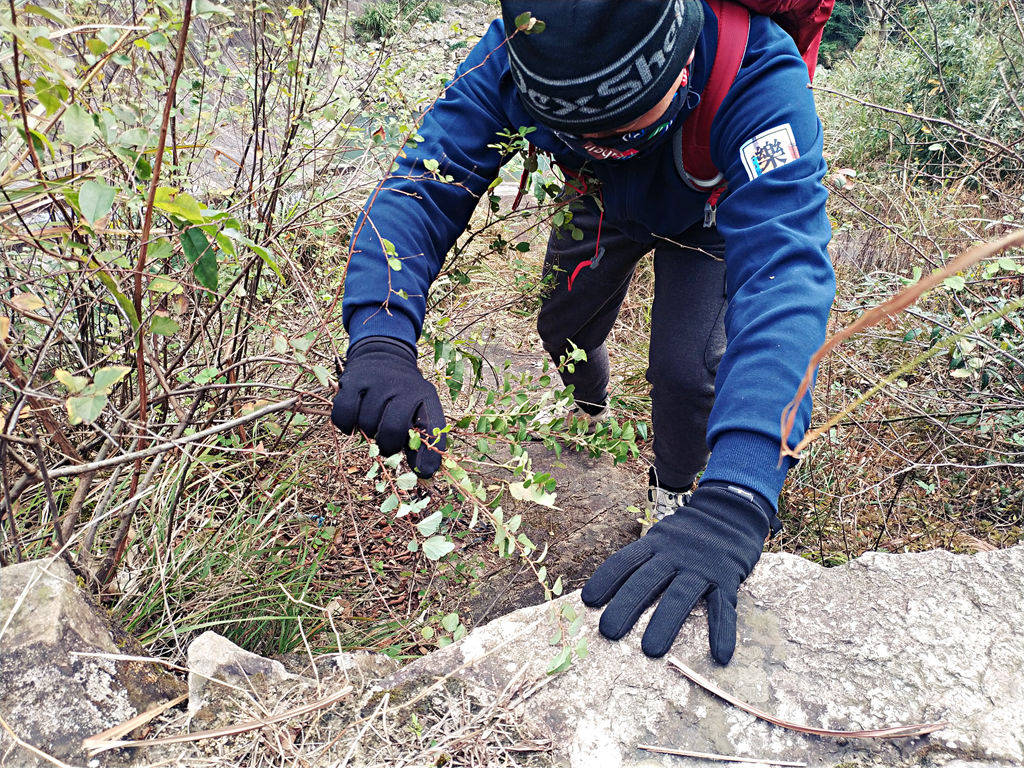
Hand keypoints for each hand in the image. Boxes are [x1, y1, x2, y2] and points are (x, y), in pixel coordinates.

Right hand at [331, 336, 445, 476]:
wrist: (384, 354)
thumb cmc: (403, 395)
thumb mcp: (418, 410)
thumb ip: (421, 441)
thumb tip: (425, 474)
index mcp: (424, 396)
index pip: (432, 428)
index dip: (428, 455)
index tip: (423, 473)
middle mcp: (403, 386)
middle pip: (392, 431)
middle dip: (387, 445)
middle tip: (384, 441)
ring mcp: (377, 381)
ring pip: (367, 424)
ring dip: (367, 431)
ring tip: (372, 421)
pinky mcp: (353, 380)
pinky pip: (344, 414)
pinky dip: (345, 425)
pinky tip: (352, 424)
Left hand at [581, 482, 775, 662]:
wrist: (732, 510)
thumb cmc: (688, 533)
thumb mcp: (662, 536)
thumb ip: (643, 556)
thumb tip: (613, 585)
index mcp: (654, 544)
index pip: (625, 561)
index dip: (605, 580)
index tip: (588, 602)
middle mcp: (674, 554)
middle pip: (646, 581)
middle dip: (625, 606)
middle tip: (608, 633)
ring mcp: (700, 566)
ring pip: (680, 596)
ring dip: (665, 623)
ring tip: (650, 651)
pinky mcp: (726, 577)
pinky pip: (724, 607)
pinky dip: (723, 631)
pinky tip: (720, 655)